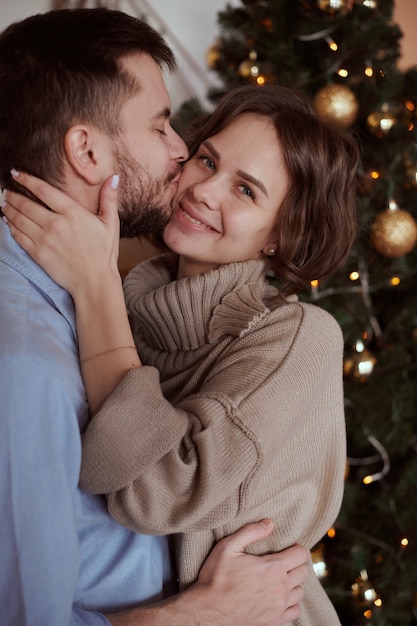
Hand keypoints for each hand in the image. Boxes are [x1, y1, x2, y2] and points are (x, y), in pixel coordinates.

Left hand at [2, 171, 120, 295]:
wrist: (94, 282)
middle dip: (13, 195)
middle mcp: (56, 224)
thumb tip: (113, 177)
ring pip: (19, 219)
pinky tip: (7, 221)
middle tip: (6, 190)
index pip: (43, 190)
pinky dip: (10, 227)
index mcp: (73, 213)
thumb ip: (109, 199)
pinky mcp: (38, 254)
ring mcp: (45, 240)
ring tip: (4, 203)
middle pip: (26, 204)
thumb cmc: (104, 253)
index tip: (16, 173)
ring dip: (8, 209)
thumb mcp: (111, 224)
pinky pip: (18, 236)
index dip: (26, 179)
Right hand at [193, 518, 307, 624]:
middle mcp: (280, 588)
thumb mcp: (228, 547)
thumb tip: (269, 523)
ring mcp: (278, 607)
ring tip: (280, 578)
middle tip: (283, 561)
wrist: (207, 611)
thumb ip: (251, 532)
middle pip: (303, 572)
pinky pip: (295, 610)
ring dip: (293, 583)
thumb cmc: (216, 578)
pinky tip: (279, 597)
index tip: (287, 548)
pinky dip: (291, 603)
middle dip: (296, 564)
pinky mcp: (274, 621)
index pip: (301, 555)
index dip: (296, 548)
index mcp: (273, 568)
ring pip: (300, 591)